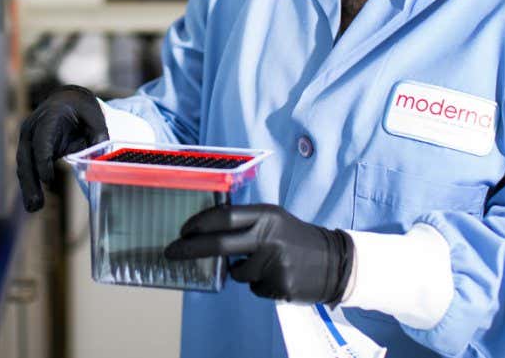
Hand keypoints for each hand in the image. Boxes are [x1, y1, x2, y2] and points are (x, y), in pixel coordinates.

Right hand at [16, 85, 108, 211]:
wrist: (67, 101)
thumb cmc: (81, 109)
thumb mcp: (94, 115)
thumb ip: (98, 132)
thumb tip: (100, 152)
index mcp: (48, 118)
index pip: (42, 141)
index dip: (43, 160)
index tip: (48, 180)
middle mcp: (32, 128)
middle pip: (27, 156)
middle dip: (30, 181)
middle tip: (36, 204)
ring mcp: (28, 139)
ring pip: (23, 165)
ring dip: (27, 187)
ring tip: (33, 208)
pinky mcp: (29, 150)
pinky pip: (27, 168)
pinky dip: (29, 184)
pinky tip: (33, 202)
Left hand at [164, 204, 352, 303]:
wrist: (334, 262)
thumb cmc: (294, 238)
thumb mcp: (274, 220)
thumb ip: (245, 223)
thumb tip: (204, 232)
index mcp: (266, 216)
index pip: (224, 216)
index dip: (199, 223)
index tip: (181, 231)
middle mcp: (269, 237)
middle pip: (220, 245)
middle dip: (190, 249)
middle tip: (170, 253)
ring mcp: (274, 263)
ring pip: (238, 273)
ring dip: (242, 271)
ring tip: (266, 264)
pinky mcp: (279, 286)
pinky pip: (255, 288)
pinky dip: (260, 285)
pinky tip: (277, 276)